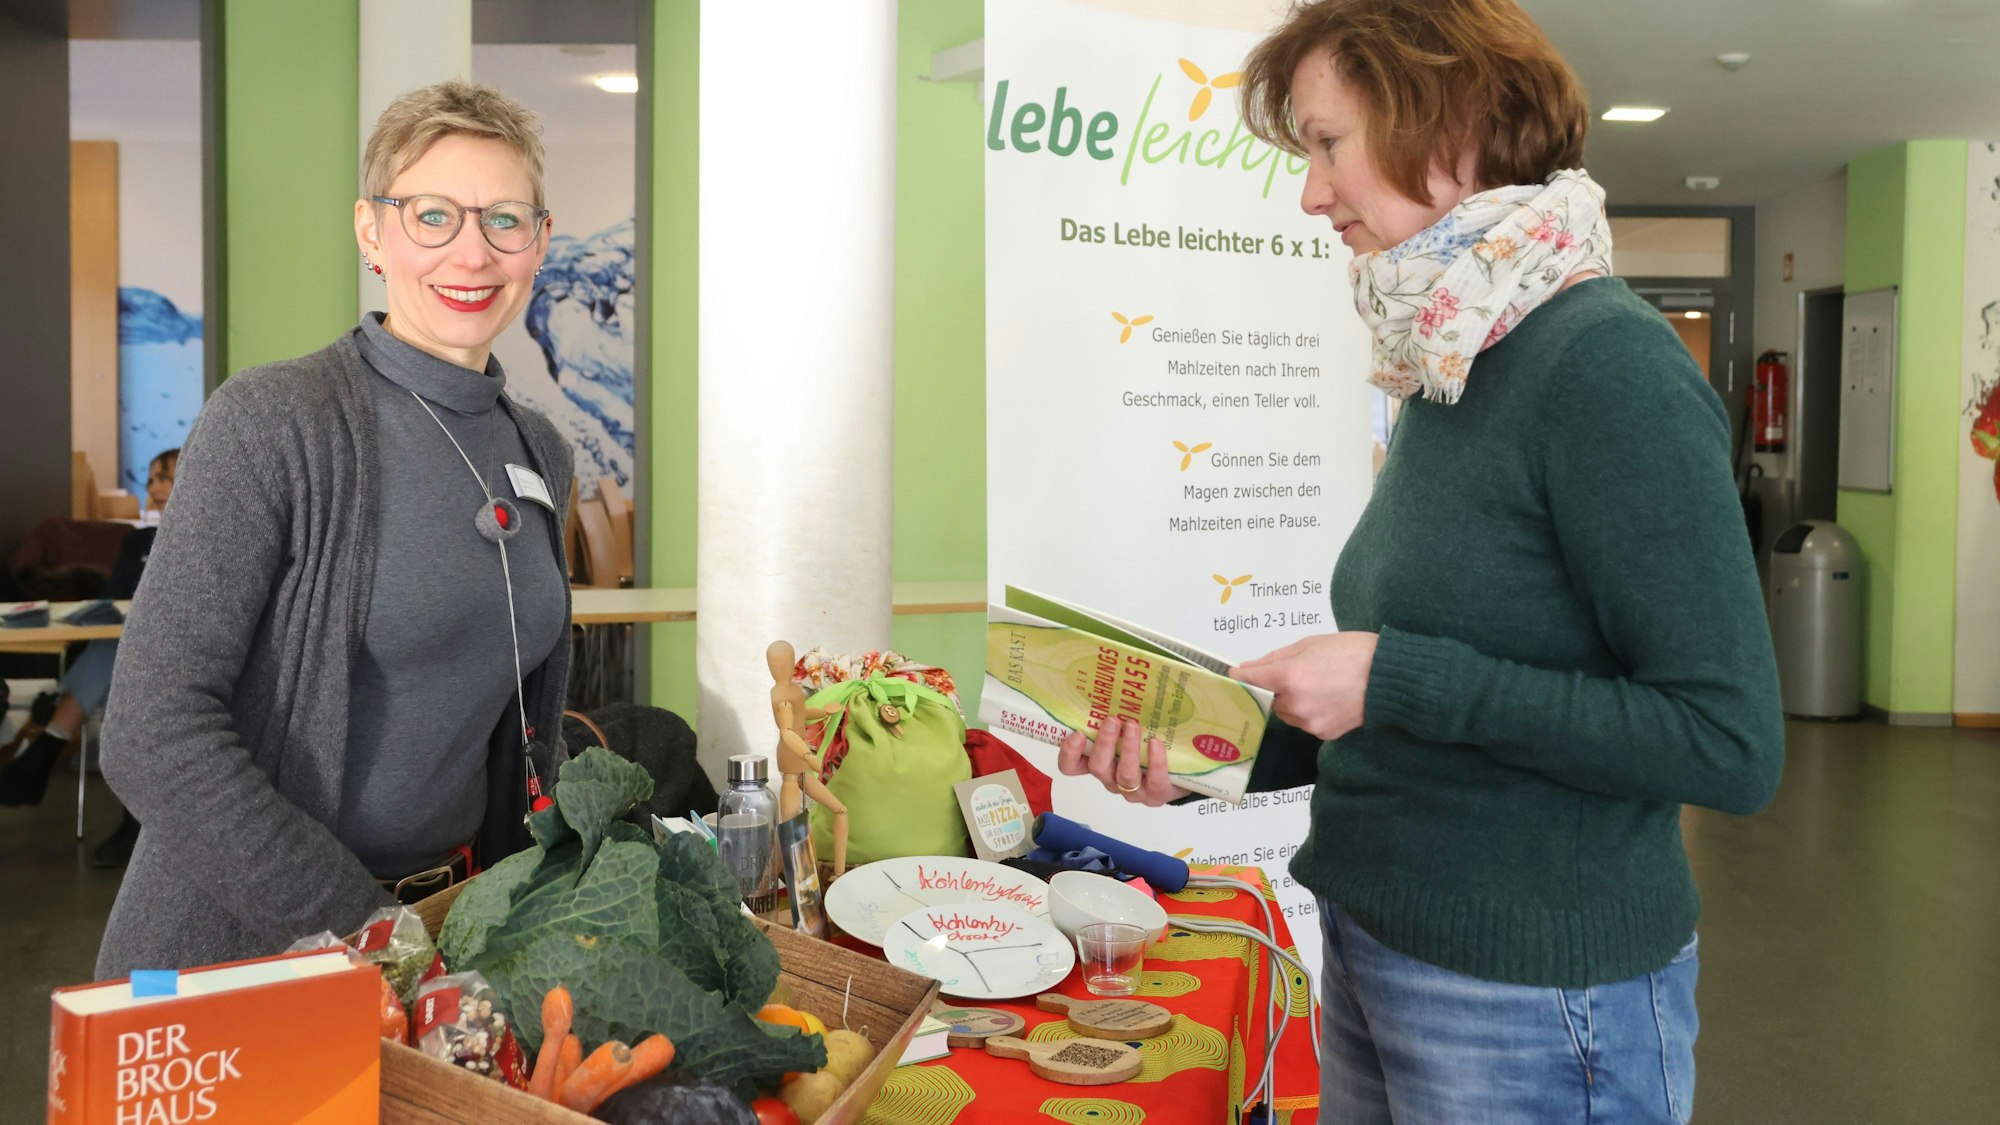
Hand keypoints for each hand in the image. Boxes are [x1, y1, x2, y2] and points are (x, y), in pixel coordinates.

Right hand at [1056, 715, 1190, 806]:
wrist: (1180, 775)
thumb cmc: (1148, 748)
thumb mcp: (1128, 733)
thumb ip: (1118, 719)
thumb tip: (1116, 683)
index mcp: (1100, 763)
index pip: (1072, 766)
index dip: (1069, 753)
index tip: (1077, 732)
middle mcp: (1112, 778)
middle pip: (1098, 767)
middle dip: (1103, 743)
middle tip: (1112, 720)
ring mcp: (1133, 790)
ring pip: (1124, 774)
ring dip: (1128, 748)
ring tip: (1133, 726)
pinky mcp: (1156, 794)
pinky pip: (1153, 780)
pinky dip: (1154, 761)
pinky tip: (1155, 743)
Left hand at [1231, 632, 1377, 740]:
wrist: (1390, 677)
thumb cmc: (1354, 652)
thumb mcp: (1311, 643)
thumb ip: (1275, 657)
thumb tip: (1249, 668)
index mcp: (1289, 676)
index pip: (1250, 680)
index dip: (1241, 676)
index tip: (1236, 674)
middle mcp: (1295, 704)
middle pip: (1270, 699)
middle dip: (1277, 688)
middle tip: (1301, 673)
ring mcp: (1310, 722)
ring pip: (1287, 713)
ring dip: (1293, 701)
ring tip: (1321, 685)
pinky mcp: (1324, 734)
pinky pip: (1306, 723)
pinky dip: (1311, 712)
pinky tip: (1331, 698)